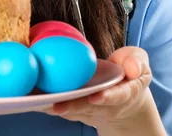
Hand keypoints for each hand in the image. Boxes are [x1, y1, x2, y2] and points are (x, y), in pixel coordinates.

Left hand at [40, 47, 154, 128]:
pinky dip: (46, 104)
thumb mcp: (139, 64)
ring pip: (71, 109)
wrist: (124, 96)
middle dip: (73, 106)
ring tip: (38, 101)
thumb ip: (137, 62)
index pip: (118, 96)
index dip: (107, 97)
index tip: (97, 96)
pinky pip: (59, 106)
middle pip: (88, 107)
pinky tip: (31, 98)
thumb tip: (132, 68)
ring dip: (54, 106)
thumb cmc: (129, 75)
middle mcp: (104, 104)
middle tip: (58, 105)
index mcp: (124, 93)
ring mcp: (88, 108)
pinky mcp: (74, 108)